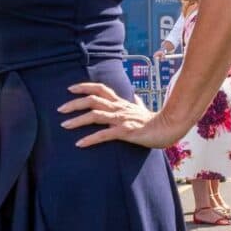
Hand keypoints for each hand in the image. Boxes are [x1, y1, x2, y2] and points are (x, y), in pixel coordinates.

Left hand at [60, 80, 180, 151]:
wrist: (169, 129)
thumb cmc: (156, 120)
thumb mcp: (144, 109)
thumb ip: (136, 102)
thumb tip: (134, 96)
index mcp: (121, 102)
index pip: (101, 88)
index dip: (85, 86)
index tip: (70, 89)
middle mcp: (119, 108)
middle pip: (93, 100)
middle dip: (74, 103)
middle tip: (60, 109)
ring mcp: (121, 119)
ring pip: (95, 115)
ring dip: (78, 120)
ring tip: (64, 125)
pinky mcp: (125, 132)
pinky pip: (104, 135)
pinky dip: (90, 139)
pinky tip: (79, 144)